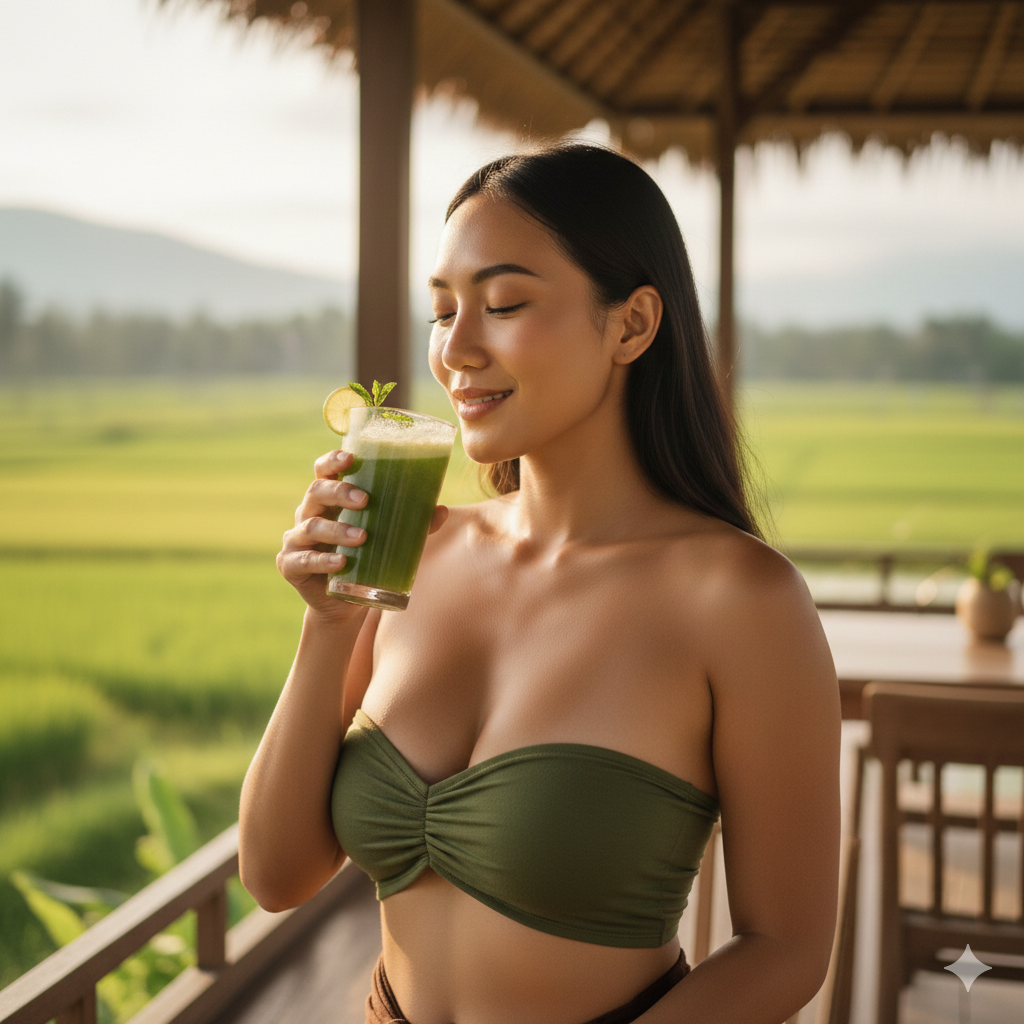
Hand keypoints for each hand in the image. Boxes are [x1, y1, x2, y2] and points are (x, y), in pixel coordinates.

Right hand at [277, 450, 449, 618]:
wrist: (344, 603)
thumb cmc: (366, 559)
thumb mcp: (388, 539)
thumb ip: (413, 525)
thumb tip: (441, 510)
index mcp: (329, 501)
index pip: (324, 472)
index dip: (332, 461)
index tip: (349, 458)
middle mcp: (309, 515)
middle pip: (316, 493)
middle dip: (339, 492)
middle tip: (365, 499)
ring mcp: (297, 540)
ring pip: (310, 527)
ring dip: (336, 530)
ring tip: (362, 537)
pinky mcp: (291, 566)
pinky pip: (303, 560)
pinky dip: (322, 561)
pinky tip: (340, 562)